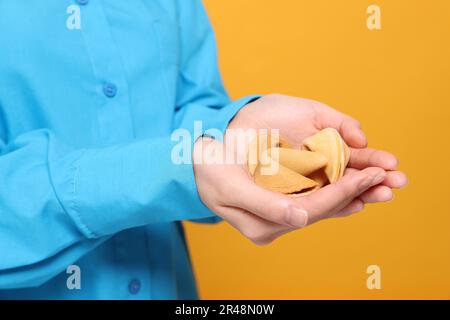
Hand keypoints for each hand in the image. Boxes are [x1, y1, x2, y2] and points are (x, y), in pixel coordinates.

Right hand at [193, 94, 406, 244]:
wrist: (193, 166)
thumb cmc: (209, 170)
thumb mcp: (230, 186)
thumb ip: (264, 206)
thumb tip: (300, 220)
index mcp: (262, 224)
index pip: (312, 210)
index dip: (342, 193)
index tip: (369, 174)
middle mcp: (274, 225)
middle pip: (323, 211)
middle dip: (356, 193)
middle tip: (388, 176)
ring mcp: (278, 217)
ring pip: (322, 206)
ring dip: (352, 193)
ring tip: (380, 181)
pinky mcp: (281, 206)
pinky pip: (314, 199)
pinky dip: (335, 191)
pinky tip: (354, 186)